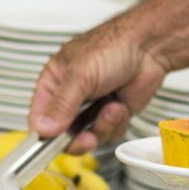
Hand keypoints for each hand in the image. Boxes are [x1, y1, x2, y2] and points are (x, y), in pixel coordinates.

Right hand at [28, 16, 169, 152]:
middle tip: (87, 138)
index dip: (44, 133)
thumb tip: (43, 128)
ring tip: (111, 108)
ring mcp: (90, 108)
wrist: (150, 47)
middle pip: (62, 134)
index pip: (38, 117)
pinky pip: (107, 134)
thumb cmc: (114, 46)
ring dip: (102, 127)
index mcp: (54, 82)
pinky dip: (116, 123)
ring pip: (86, 137)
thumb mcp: (80, 75)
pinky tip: (120, 105)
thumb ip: (61, 104)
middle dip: (77, 138)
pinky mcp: (110, 116)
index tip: (52, 143)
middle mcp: (70, 97)